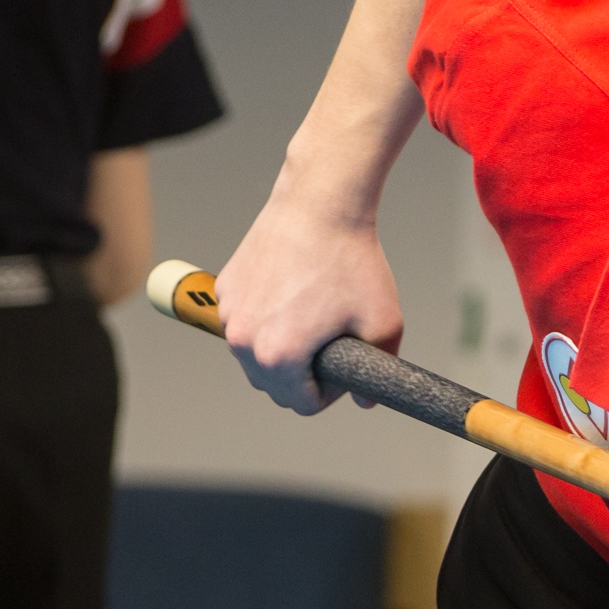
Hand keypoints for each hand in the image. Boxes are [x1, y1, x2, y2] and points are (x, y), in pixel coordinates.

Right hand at [215, 188, 403, 414]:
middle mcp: (243, 341)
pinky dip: (264, 321)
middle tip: (331, 345)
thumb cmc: (352, 259)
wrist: (320, 203)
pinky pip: (245, 324)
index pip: (303, 404)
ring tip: (312, 322)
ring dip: (280, 352)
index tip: (345, 366)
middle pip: (274, 387)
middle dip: (303, 376)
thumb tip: (366, 400)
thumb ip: (378, 368)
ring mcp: (229, 314)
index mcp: (278, 357)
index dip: (331, 392)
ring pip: (254, 357)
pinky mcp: (225, 289)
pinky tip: (292, 297)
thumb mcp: (383, 321)